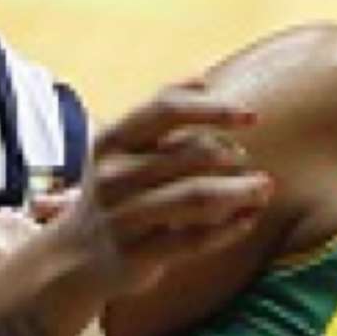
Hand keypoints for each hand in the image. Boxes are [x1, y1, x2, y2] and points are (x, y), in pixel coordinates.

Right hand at [75, 82, 273, 295]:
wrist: (73, 258)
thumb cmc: (113, 192)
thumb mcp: (122, 149)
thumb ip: (160, 115)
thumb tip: (203, 78)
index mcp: (111, 141)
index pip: (166, 109)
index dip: (213, 109)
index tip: (252, 117)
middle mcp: (113, 175)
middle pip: (192, 154)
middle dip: (234, 156)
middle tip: (251, 163)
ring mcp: (123, 216)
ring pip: (199, 197)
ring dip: (241, 191)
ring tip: (263, 189)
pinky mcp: (137, 254)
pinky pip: (197, 240)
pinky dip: (230, 228)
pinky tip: (247, 220)